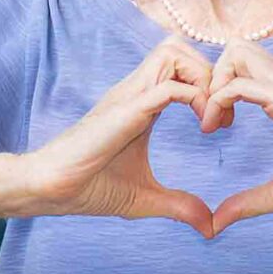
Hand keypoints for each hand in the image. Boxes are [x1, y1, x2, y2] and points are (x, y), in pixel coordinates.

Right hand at [19, 37, 214, 234]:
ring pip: (174, 52)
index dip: (209, 86)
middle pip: (179, 46)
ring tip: (210, 117)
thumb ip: (180, 206)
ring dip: (204, 78)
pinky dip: (196, 98)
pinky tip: (203, 128)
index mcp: (142, 102)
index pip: (180, 65)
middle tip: (221, 115)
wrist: (52, 189)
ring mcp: (130, 96)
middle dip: (210, 72)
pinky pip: (169, 86)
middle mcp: (136, 90)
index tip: (221, 125)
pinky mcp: (126, 109)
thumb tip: (210, 227)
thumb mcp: (147, 199)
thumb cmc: (90, 188)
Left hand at [200, 37, 272, 234]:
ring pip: (237, 54)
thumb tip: (218, 222)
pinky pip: (240, 85)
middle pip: (237, 47)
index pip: (244, 62)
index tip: (215, 124)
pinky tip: (216, 127)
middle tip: (209, 115)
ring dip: (214, 85)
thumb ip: (247, 202)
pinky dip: (219, 100)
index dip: (220, 86)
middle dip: (212, 76)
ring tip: (211, 121)